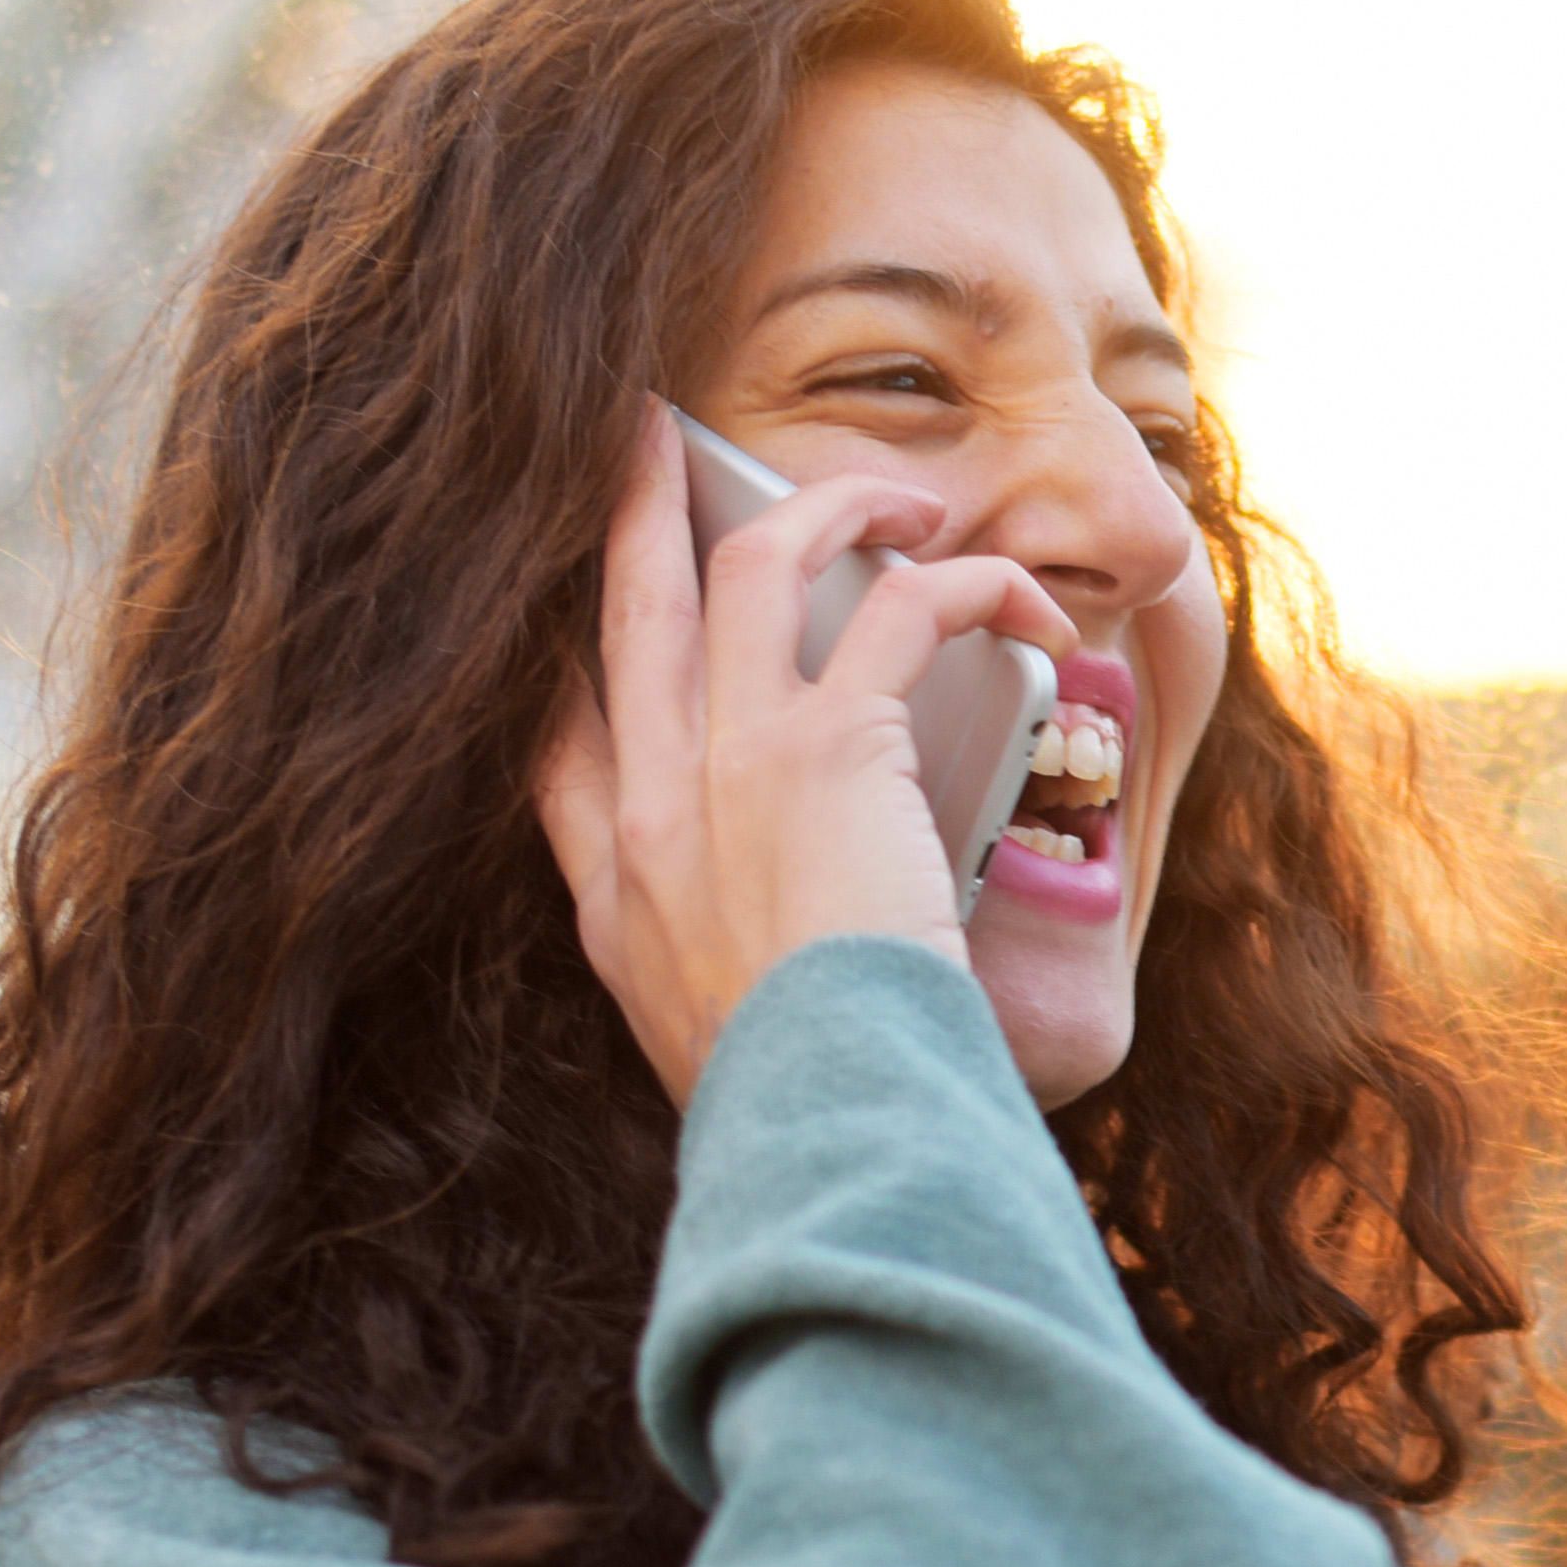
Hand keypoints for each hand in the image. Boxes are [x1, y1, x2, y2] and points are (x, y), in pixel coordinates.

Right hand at [540, 409, 1074, 1106]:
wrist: (828, 1133)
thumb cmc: (802, 1113)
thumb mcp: (703, 1048)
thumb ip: (712, 974)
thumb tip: (771, 948)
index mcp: (610, 894)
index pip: (556, 740)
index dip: (561, 655)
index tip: (579, 606)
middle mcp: (648, 814)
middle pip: (623, 610)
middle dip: (632, 503)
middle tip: (646, 432)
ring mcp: (727, 768)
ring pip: (756, 566)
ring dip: (833, 508)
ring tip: (903, 503)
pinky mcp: (830, 750)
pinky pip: (901, 611)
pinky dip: (965, 585)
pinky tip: (1010, 595)